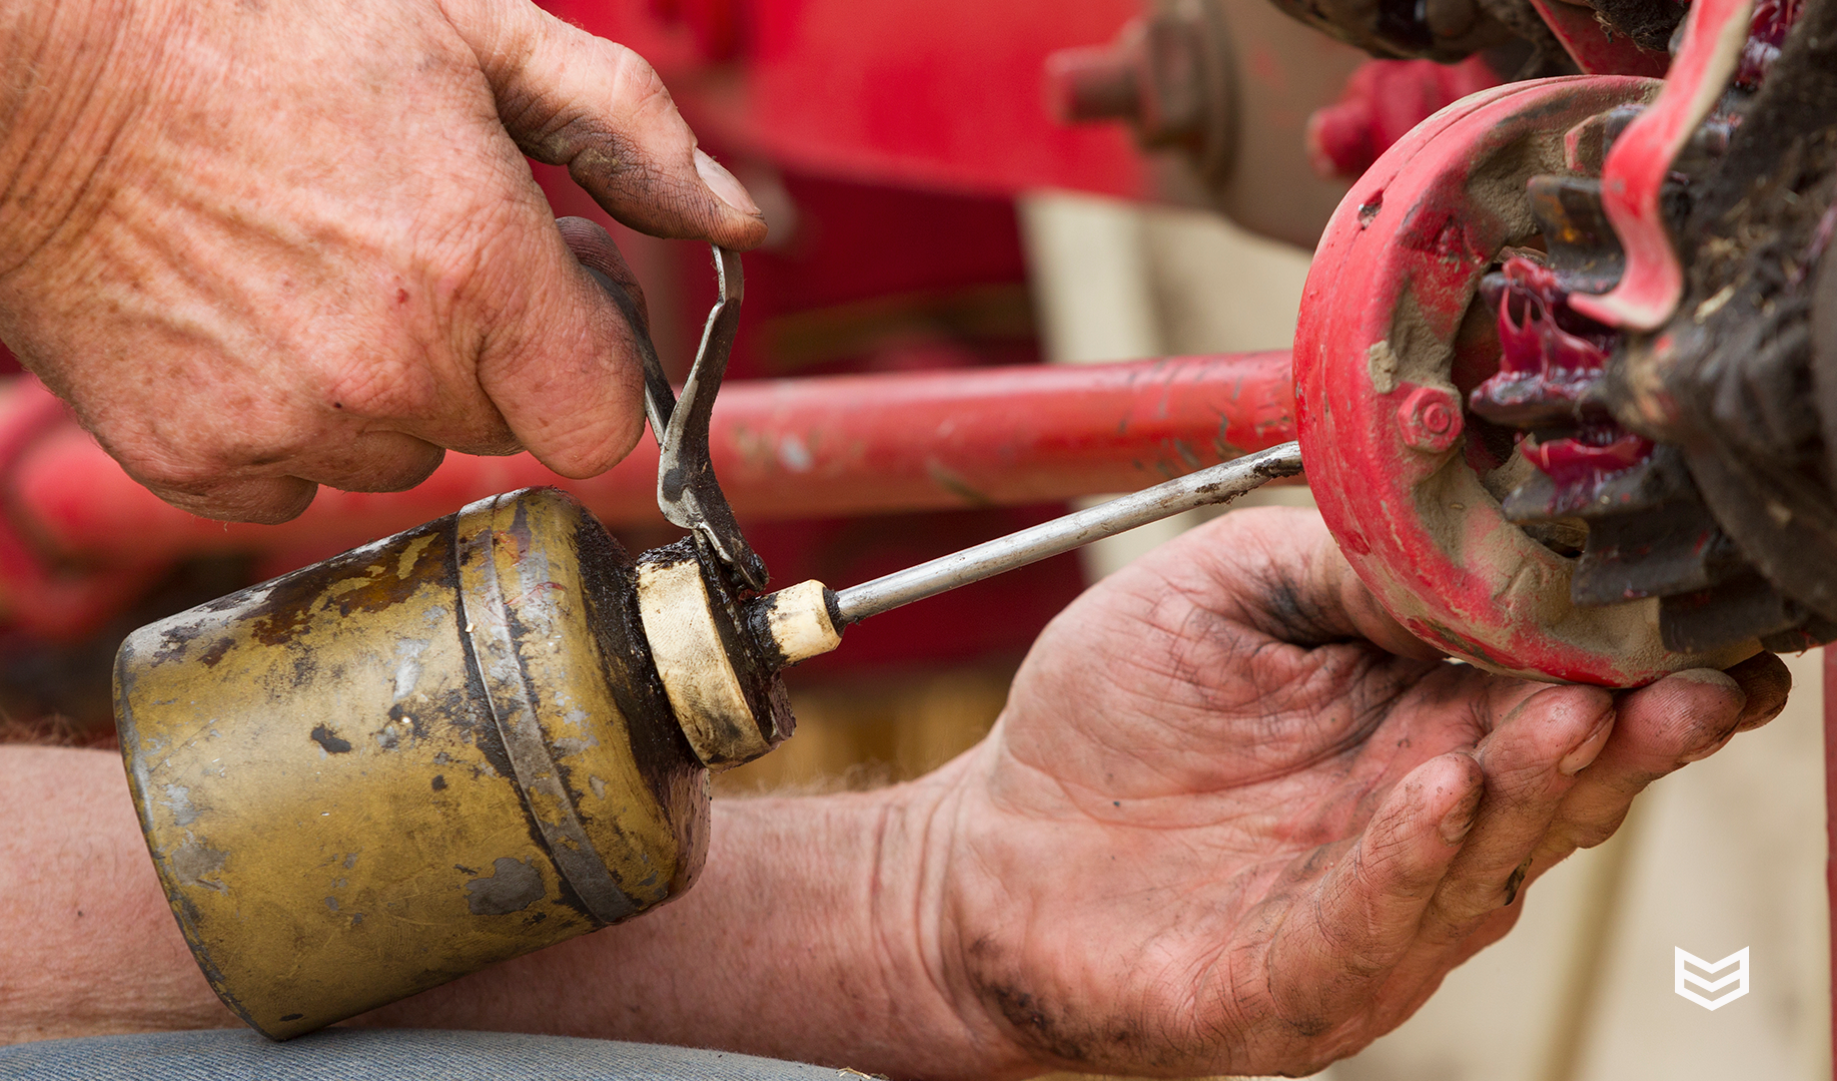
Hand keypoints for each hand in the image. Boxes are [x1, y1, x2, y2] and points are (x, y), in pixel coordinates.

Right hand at [0, 0, 763, 521]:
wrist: (45, 77)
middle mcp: (395, 371)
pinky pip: (295, 482)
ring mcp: (292, 427)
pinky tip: (250, 323)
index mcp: (483, 274)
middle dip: (490, 357)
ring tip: (321, 274)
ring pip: (400, 460)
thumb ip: (628, 135)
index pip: (607, 421)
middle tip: (421, 252)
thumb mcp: (474, 38)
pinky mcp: (199, 461)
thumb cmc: (258, 36)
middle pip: (505, 432)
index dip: (591, 364)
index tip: (552, 310)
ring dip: (389, 392)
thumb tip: (740, 220)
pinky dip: (290, 420)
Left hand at [917, 506, 1788, 1077]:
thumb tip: (1475, 529)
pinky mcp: (1291, 978)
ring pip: (1485, 855)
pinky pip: (1368, 924)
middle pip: (1555, 779)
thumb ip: (1349, 566)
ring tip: (1577, 712)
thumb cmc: (1112, 716)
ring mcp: (1367, 912)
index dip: (1631, 659)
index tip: (1705, 615)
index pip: (1554, 692)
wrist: (991, 844)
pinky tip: (1440, 792)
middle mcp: (1418, 822)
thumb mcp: (1229, 591)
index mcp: (1418, 723)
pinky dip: (1411, 862)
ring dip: (1538, 784)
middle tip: (1689, 675)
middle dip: (1631, 727)